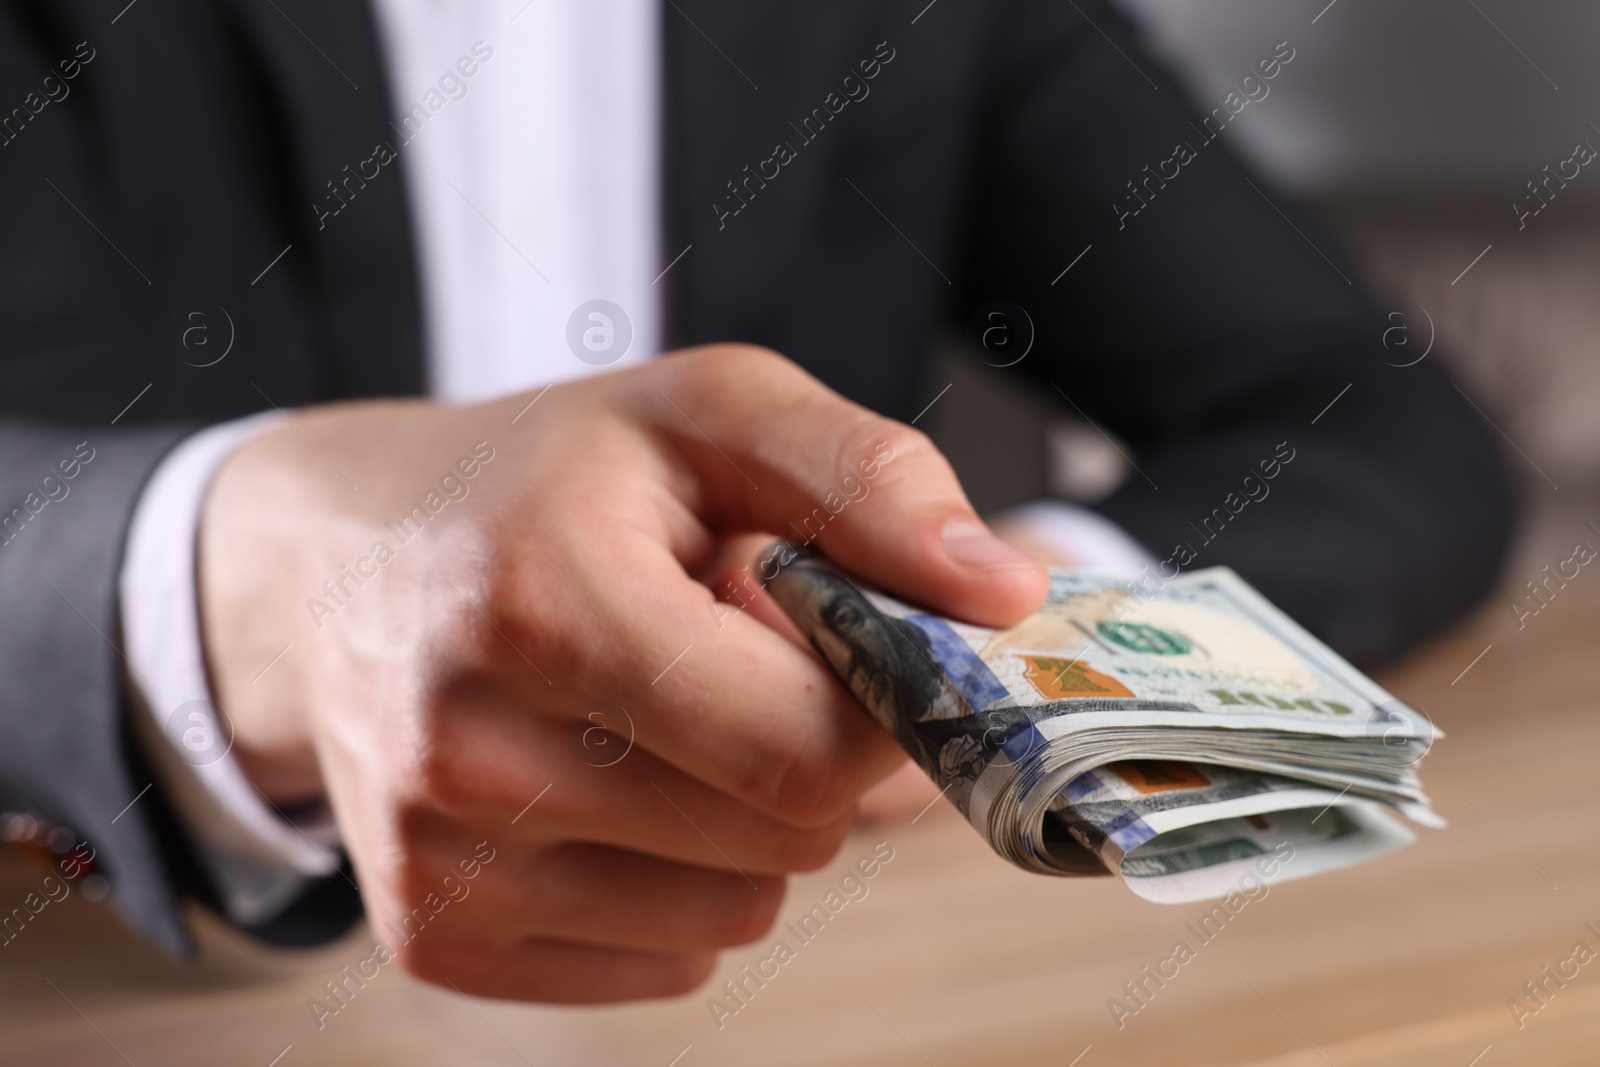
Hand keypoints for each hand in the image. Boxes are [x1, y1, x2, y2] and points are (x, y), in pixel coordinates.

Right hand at [199, 345, 1046, 1002]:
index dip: (868, 697)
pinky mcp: (434, 937)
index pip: (809, 747)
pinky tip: (614, 789)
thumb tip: (1009, 594)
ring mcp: (442, 864)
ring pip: (737, 915)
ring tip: (666, 720)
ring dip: (747, 826)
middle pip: (786, 838)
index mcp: (545, 605)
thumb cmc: (544, 482)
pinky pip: (665, 962)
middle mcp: (469, 755)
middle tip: (730, 662)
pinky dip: (677, 884)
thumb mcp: (704, 414)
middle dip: (806, 753)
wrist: (336, 572)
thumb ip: (865, 478)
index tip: (835, 635)